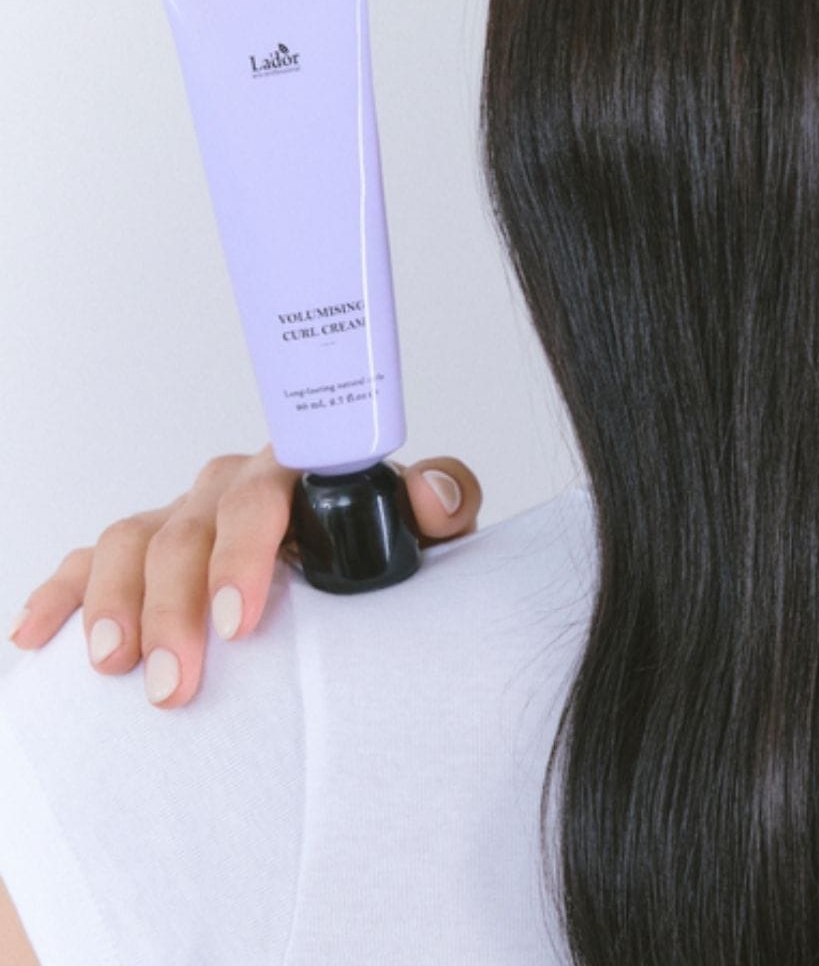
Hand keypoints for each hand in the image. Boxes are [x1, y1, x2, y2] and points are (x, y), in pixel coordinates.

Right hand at [6, 443, 482, 707]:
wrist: (355, 562)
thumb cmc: (384, 549)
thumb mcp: (428, 532)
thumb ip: (443, 503)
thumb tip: (430, 495)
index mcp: (293, 473)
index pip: (262, 495)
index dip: (246, 552)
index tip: (243, 623)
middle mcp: (228, 487)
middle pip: (187, 527)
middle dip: (176, 606)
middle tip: (178, 681)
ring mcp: (181, 516)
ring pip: (132, 539)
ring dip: (117, 603)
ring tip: (116, 669)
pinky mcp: (143, 550)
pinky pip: (90, 559)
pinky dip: (62, 592)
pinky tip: (40, 638)